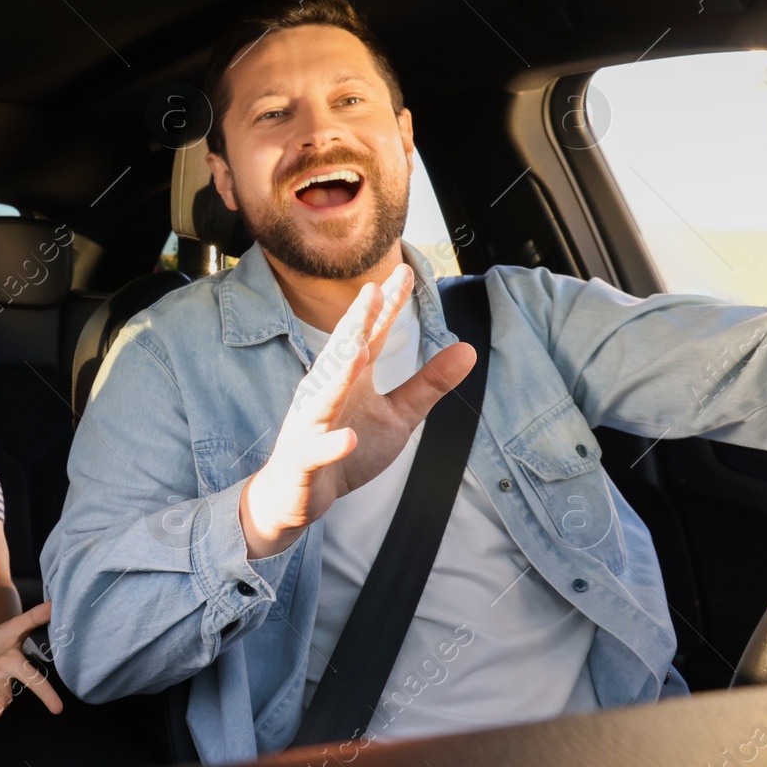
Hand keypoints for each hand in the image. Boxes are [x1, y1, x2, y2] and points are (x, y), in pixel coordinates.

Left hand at [0, 601, 63, 717]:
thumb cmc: (6, 640)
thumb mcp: (18, 626)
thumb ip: (34, 617)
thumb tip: (54, 603)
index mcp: (17, 666)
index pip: (35, 680)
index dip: (47, 695)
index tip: (58, 709)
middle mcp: (1, 679)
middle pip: (3, 693)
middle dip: (0, 702)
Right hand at [241, 264, 476, 557]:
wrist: (298, 493)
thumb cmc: (346, 447)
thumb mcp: (397, 416)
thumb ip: (428, 384)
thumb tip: (468, 349)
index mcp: (350, 377)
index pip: (371, 334)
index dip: (387, 306)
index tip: (405, 272)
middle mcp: (327, 391)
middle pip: (343, 352)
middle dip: (356, 322)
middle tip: (373, 290)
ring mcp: (312, 423)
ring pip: (324, 394)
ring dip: (340, 372)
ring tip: (359, 349)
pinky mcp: (304, 457)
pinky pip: (317, 449)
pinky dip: (331, 445)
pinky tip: (348, 439)